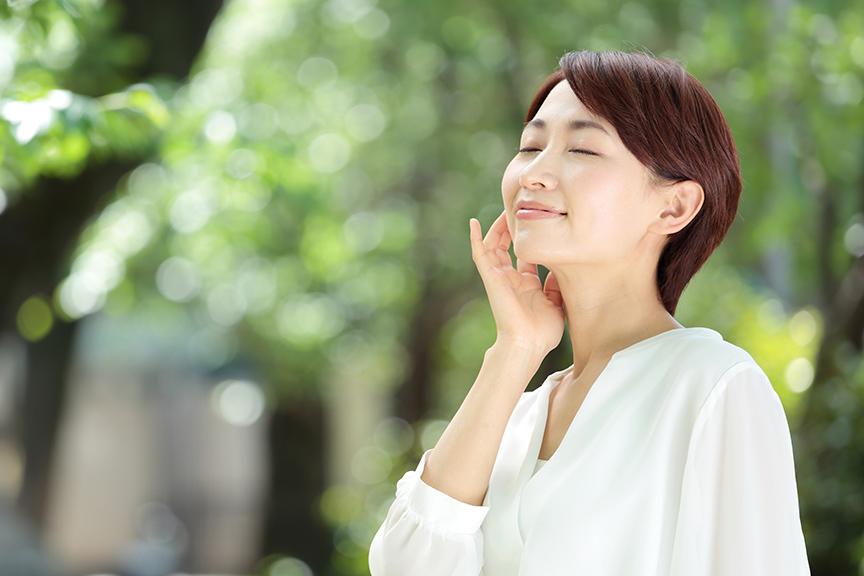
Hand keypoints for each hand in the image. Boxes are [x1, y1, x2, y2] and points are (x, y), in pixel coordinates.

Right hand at [469, 212, 564, 355]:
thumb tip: (559, 267)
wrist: (528, 344)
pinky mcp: (490, 278)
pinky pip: (480, 255)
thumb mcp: (556, 303)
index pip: (525, 257)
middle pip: (507, 247)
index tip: (537, 224)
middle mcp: (511, 279)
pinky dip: (475, 239)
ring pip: (493, 246)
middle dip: (512, 229)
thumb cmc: (543, 331)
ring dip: (497, 228)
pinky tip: (473, 223)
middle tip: (519, 210)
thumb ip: (556, 285)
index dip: (529, 241)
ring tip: (505, 210)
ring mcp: (499, 278)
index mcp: (527, 285)